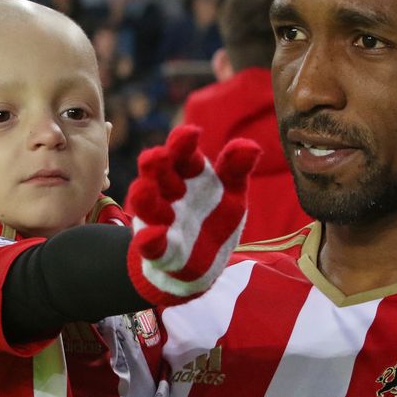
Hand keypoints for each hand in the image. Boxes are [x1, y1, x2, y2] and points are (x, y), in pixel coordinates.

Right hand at [126, 125, 260, 305]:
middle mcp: (169, 193)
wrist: (206, 262)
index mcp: (188, 174)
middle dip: (156, 165)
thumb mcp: (232, 193)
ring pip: (147, 206)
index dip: (183, 143)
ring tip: (145, 188)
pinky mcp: (160, 251)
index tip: (191, 133)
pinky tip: (154, 234)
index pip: (182, 153)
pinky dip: (149, 239)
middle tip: (158, 156)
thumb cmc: (214, 217)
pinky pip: (149, 244)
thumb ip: (237, 170)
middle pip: (158, 174)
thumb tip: (252, 147)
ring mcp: (161, 221)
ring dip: (145, 197)